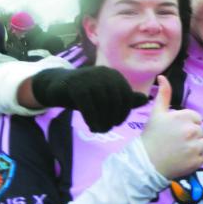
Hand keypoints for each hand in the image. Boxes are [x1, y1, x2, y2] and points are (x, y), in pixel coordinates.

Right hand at [31, 67, 147, 131]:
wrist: (57, 86)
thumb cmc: (86, 94)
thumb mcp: (106, 96)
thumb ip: (125, 98)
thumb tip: (145, 99)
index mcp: (114, 75)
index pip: (126, 96)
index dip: (124, 113)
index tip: (117, 124)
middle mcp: (104, 73)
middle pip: (115, 101)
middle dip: (112, 118)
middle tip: (106, 130)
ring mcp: (89, 77)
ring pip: (102, 104)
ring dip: (102, 121)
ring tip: (99, 130)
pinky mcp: (75, 84)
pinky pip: (88, 106)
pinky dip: (91, 119)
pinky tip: (91, 127)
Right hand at [141, 76, 202, 178]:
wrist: (145, 162)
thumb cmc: (151, 136)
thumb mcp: (156, 113)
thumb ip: (164, 94)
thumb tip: (162, 77)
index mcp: (185, 117)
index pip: (197, 118)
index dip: (187, 124)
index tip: (176, 130)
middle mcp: (192, 131)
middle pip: (201, 131)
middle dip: (191, 135)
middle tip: (176, 141)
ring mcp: (195, 147)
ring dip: (195, 147)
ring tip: (180, 150)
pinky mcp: (197, 162)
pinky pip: (202, 158)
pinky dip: (194, 159)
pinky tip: (182, 159)